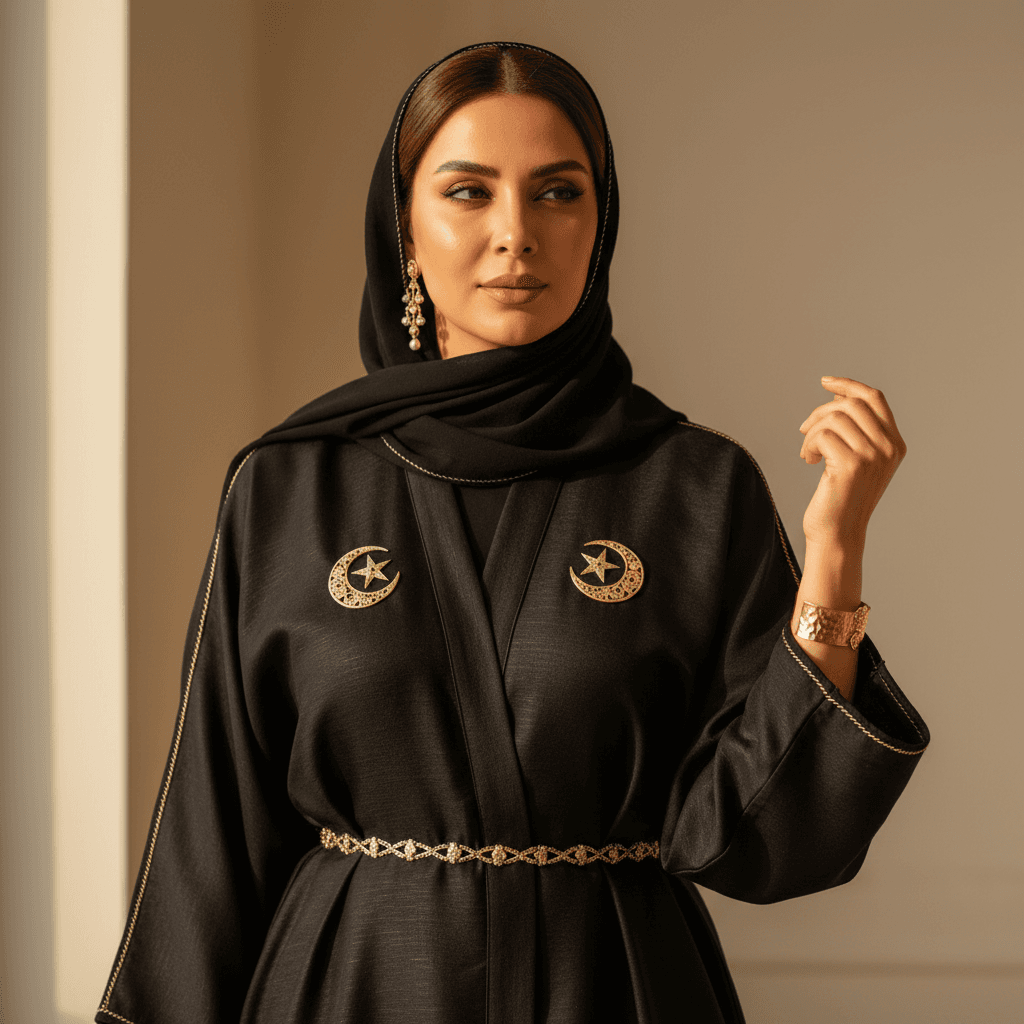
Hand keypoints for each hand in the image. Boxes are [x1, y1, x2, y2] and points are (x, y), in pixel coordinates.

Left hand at [798, 376, 906, 547]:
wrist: (838, 533)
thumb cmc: (841, 497)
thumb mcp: (855, 460)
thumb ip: (856, 431)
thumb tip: (836, 398)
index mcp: (895, 444)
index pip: (875, 399)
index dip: (849, 385)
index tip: (825, 382)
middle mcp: (889, 448)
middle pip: (852, 404)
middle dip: (821, 411)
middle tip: (804, 430)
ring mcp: (873, 456)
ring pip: (835, 418)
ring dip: (812, 432)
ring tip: (808, 453)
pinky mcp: (852, 465)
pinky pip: (823, 435)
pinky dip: (809, 445)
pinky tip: (809, 461)